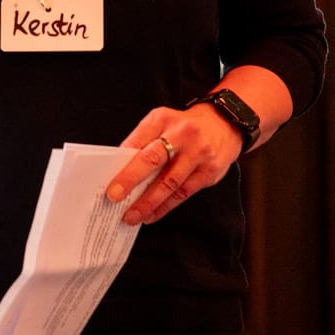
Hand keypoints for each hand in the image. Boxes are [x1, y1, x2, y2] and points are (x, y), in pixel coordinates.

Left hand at [105, 104, 243, 224]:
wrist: (225, 123)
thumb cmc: (185, 126)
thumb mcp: (162, 122)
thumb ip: (143, 141)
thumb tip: (120, 169)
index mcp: (163, 119)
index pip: (138, 141)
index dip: (123, 163)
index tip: (109, 182)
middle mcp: (181, 135)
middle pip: (153, 160)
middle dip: (131, 180)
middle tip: (115, 197)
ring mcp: (198, 154)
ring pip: (169, 183)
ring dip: (148, 202)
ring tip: (132, 216)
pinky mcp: (209, 172)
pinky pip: (183, 194)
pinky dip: (165, 207)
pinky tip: (152, 215)